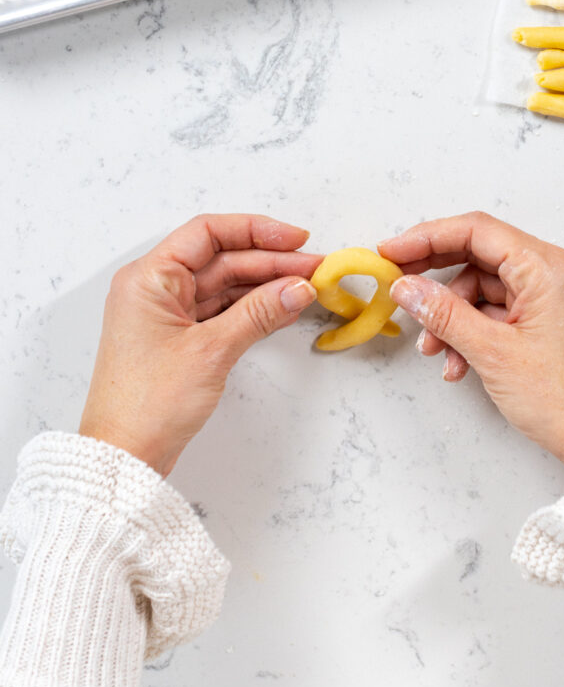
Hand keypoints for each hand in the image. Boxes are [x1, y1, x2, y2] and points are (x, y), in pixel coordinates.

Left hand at [80, 214, 319, 476]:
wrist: (125, 455)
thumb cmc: (148, 404)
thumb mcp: (211, 351)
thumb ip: (259, 313)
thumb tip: (298, 288)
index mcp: (149, 278)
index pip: (207, 233)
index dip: (255, 230)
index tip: (295, 239)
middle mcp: (155, 288)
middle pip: (221, 259)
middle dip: (270, 261)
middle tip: (315, 268)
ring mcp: (167, 314)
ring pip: (224, 285)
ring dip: (265, 285)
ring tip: (307, 287)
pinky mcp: (179, 338)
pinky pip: (221, 310)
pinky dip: (252, 308)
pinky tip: (282, 308)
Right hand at [380, 212, 563, 484]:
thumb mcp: (492, 353)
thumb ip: (443, 314)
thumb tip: (406, 287)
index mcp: (549, 268)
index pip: (476, 231)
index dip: (426, 238)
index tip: (389, 252)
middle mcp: (555, 274)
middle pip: (479, 256)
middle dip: (435, 278)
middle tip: (397, 287)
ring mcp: (553, 298)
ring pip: (484, 289)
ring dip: (452, 318)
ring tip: (435, 351)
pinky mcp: (549, 322)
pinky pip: (498, 312)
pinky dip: (473, 332)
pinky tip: (458, 363)